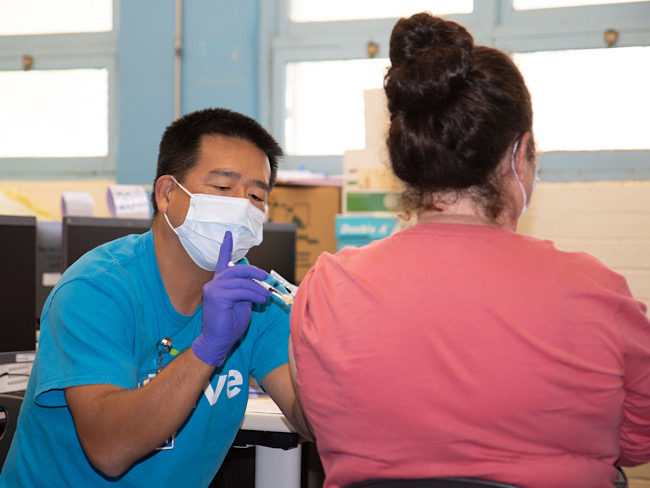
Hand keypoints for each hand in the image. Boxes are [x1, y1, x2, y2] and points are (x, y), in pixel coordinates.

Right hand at [192, 231, 270, 366]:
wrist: (218, 341)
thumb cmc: (230, 324)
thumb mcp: (242, 303)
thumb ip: (246, 291)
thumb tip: (258, 283)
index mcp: (219, 283)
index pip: (222, 260)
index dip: (226, 246)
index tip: (229, 234)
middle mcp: (214, 283)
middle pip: (237, 269)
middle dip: (254, 272)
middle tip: (266, 277)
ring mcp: (214, 288)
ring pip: (242, 281)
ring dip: (258, 288)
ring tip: (267, 296)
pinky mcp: (217, 296)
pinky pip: (241, 291)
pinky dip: (254, 295)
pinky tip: (261, 301)